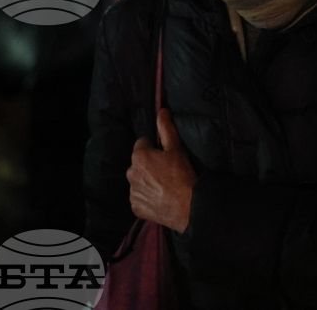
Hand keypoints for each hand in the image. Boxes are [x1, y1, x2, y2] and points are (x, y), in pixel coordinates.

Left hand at [127, 108, 196, 232]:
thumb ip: (166, 128)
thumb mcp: (176, 148)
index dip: (154, 149)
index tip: (165, 156)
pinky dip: (147, 197)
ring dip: (146, 181)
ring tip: (163, 186)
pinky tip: (159, 198)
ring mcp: (132, 192)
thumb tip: (161, 110)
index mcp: (139, 156)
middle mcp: (130, 173)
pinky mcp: (135, 207)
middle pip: (138, 164)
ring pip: (138, 181)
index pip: (142, 145)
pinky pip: (139, 198)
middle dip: (148, 165)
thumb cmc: (182, 173)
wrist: (187, 205)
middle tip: (166, 171)